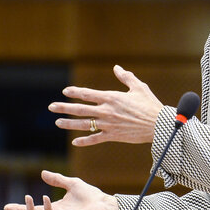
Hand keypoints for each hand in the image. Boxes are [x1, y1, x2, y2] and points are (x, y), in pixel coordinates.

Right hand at [3, 170, 118, 209]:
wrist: (104, 203)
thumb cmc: (90, 195)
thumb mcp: (70, 183)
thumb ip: (57, 179)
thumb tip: (42, 173)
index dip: (21, 209)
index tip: (7, 206)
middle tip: (8, 208)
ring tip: (26, 198)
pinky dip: (47, 209)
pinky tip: (45, 198)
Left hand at [48, 65, 163, 146]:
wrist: (158, 125)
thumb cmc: (150, 104)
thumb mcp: (138, 87)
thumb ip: (126, 77)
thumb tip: (116, 67)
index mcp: (111, 97)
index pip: (87, 94)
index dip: (74, 92)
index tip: (65, 91)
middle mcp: (106, 111)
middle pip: (80, 109)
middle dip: (64, 107)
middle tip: (51, 107)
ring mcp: (108, 124)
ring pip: (84, 124)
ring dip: (69, 123)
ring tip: (58, 122)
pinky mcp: (113, 136)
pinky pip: (95, 139)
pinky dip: (84, 141)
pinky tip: (75, 142)